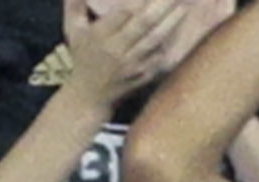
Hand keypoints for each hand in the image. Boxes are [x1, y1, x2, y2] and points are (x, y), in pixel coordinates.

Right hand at [60, 0, 220, 111]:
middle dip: (163, 5)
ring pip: (157, 39)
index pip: (124, 12)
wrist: (90, 96)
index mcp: (100, 36)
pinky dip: (172, 41)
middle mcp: (118, 50)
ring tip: (185, 6)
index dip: (140, 0)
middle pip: (145, 23)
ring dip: (173, 21)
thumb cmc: (82, 56)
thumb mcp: (73, 29)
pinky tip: (183, 28)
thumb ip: (74, 4)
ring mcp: (133, 64)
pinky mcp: (144, 75)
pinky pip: (161, 55)